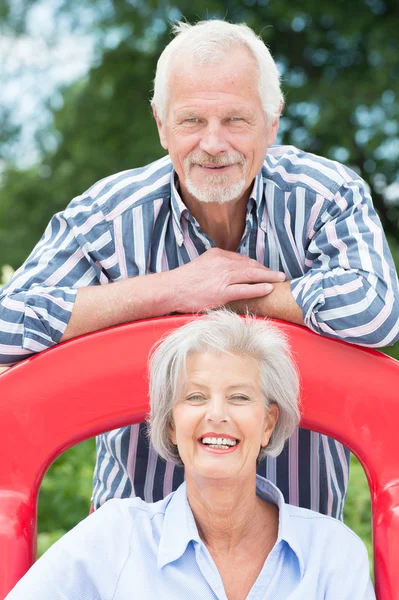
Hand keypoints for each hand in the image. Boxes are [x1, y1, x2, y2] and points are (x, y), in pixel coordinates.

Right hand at [166, 248, 285, 312]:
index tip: (264, 270)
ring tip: (279, 279)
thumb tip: (226, 272)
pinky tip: (268, 288)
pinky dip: (259, 288)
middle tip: (278, 274)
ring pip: (251, 274)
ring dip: (268, 276)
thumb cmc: (184, 281)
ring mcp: (223, 277)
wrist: (171, 289)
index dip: (255, 265)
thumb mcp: (201, 265)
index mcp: (218, 255)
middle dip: (266, 269)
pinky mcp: (222, 292)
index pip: (242, 259)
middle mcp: (223, 263)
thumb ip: (216, 266)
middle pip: (250, 264)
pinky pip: (245, 289)